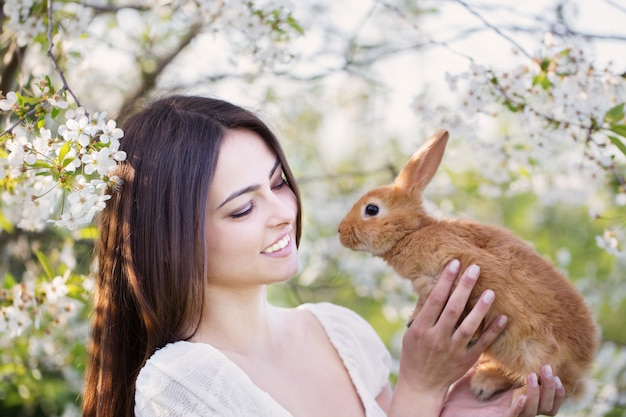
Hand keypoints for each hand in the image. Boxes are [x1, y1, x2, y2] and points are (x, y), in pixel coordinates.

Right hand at [389, 260, 507, 415]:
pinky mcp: (466, 360)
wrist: (421, 386)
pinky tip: (503, 318)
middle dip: (464, 287)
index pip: (434, 300)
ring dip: (481, 308)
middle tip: (475, 268)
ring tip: (491, 291)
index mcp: (421, 329)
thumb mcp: (411, 333)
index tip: (454, 263)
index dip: (445, 280)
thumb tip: (430, 286)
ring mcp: (452, 350)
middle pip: (452, 309)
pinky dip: (493, 331)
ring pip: (469, 326)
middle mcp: (436, 338)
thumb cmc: (414, 354)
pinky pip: (482, 344)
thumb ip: (421, 312)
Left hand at [442, 364, 565, 416]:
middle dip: (549, 388)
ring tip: (530, 376)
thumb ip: (492, 364)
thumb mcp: (480, 377)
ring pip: (532, 411)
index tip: (554, 371)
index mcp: (517, 400)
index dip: (554, 389)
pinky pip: (513, 416)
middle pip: (546, 406)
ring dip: (535, 393)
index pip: (546, 399)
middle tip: (547, 369)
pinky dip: (519, 407)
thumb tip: (494, 335)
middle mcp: (516, 410)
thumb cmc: (463, 398)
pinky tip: (522, 395)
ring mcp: (507, 415)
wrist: (447, 411)